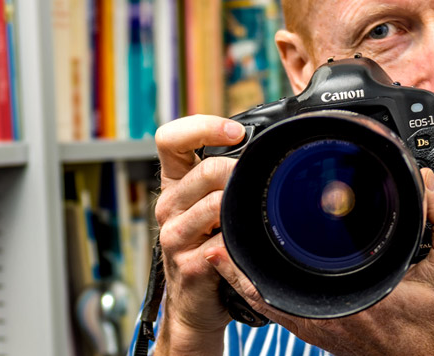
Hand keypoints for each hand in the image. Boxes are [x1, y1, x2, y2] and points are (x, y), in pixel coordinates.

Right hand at [151, 115, 246, 355]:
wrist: (194, 307)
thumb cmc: (210, 251)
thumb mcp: (210, 208)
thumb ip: (225, 178)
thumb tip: (265, 148)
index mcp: (174, 185)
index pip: (169, 138)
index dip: (202, 126)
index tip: (235, 132)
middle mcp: (168, 206)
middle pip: (205, 169)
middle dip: (240, 171)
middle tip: (260, 182)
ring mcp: (174, 236)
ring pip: (216, 203)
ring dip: (242, 206)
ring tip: (254, 215)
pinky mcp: (189, 263)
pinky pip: (223, 242)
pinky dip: (241, 241)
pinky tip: (247, 245)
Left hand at [205, 167, 433, 355]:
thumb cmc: (430, 324)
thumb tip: (426, 181)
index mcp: (351, 294)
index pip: (299, 259)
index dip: (274, 231)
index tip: (257, 203)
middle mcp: (321, 309)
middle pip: (264, 273)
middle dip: (246, 238)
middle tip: (230, 204)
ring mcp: (310, 319)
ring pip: (257, 288)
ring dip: (240, 260)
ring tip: (225, 226)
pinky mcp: (307, 323)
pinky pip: (266, 299)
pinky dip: (248, 279)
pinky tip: (236, 259)